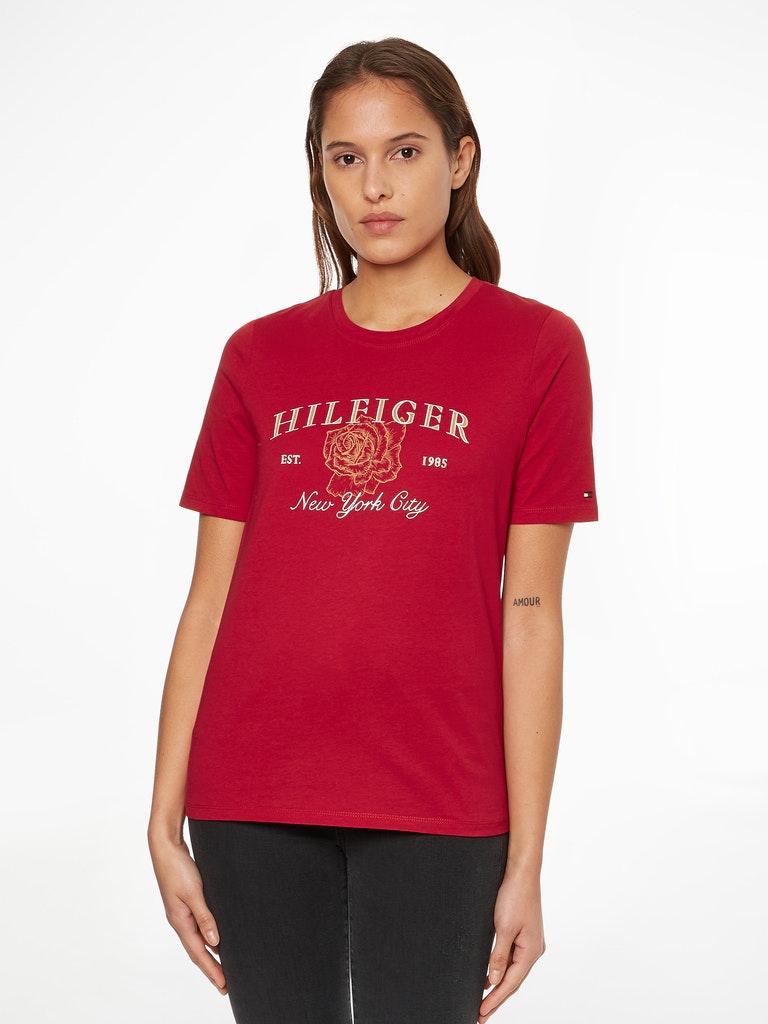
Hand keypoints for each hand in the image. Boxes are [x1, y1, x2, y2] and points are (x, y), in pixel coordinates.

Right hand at [149, 834, 226, 993]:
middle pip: (197, 952)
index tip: (223, 985)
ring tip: (223, 967)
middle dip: (210, 969)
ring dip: (210, 955)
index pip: (198, 953)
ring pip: (198, 940)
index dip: (211, 970)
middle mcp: (180, 921)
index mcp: (180, 922)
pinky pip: (198, 927)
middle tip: (224, 985)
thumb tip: (214, 942)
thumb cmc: (177, 868)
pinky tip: (217, 939)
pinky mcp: (186, 902)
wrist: (166, 847)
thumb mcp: (194, 893)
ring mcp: (182, 912)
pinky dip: (208, 937)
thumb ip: (205, 917)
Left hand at [477, 869, 544, 1020]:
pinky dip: (503, 970)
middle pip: (514, 981)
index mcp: (531, 951)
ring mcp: (530, 942)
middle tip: (481, 1014)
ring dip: (499, 986)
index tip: (481, 1012)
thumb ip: (499, 957)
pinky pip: (513, 958)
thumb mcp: (503, 929)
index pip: (511, 984)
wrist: (522, 872)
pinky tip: (492, 976)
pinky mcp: (524, 933)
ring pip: (513, 971)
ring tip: (485, 1001)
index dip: (495, 1000)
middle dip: (497, 998)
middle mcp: (534, 949)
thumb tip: (494, 980)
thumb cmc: (515, 896)